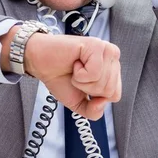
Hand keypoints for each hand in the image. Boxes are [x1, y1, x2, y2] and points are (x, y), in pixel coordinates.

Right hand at [0, 26, 121, 119]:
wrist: (41, 64)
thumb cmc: (61, 78)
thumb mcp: (80, 103)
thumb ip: (94, 112)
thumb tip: (102, 102)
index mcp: (112, 69)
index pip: (115, 95)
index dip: (95, 97)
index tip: (83, 84)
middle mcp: (112, 58)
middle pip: (110, 90)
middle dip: (88, 89)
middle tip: (77, 76)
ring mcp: (106, 50)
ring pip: (103, 82)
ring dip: (82, 81)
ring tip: (75, 69)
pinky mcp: (96, 45)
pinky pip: (95, 73)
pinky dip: (80, 74)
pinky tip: (74, 63)